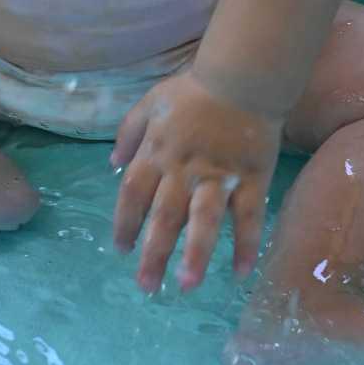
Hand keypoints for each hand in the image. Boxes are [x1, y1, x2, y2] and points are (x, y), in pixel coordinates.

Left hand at [110, 69, 281, 294]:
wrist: (243, 77)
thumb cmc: (194, 90)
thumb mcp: (150, 103)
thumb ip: (129, 132)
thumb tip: (111, 163)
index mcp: (157, 152)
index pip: (133, 194)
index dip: (125, 223)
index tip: (121, 250)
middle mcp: (184, 169)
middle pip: (165, 215)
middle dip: (154, 253)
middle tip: (146, 287)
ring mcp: (219, 175)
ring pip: (204, 219)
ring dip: (195, 253)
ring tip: (186, 285)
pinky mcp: (251, 178)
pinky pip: (248, 216)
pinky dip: (245, 244)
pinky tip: (240, 273)